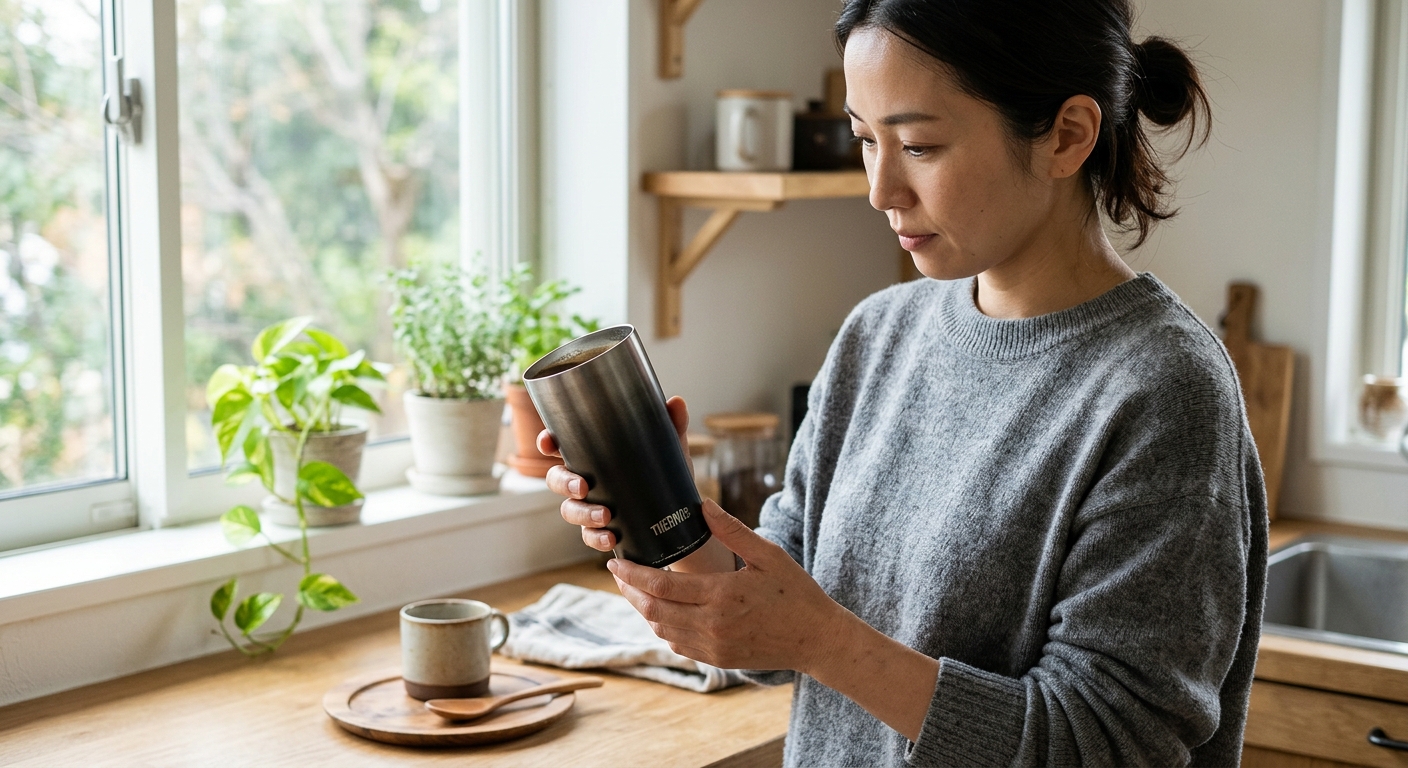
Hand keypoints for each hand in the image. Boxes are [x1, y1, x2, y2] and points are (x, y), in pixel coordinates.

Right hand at [539, 396, 692, 552]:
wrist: (680, 515)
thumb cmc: (664, 475)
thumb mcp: (669, 450)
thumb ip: (671, 426)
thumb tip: (676, 402)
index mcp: (593, 455)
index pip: (561, 445)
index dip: (547, 442)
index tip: (548, 442)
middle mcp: (585, 480)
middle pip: (556, 480)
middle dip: (564, 483)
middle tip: (582, 487)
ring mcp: (590, 506)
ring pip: (570, 510)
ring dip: (583, 514)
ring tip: (605, 516)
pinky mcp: (601, 530)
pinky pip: (589, 536)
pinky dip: (597, 538)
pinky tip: (611, 538)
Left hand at [607, 498, 851, 672]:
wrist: (817, 639)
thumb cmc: (796, 593)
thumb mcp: (768, 555)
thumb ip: (732, 531)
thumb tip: (703, 504)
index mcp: (721, 596)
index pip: (660, 586)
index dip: (632, 574)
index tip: (615, 561)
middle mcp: (712, 625)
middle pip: (652, 611)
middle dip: (629, 591)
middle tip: (618, 573)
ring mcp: (713, 647)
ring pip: (661, 630)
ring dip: (643, 610)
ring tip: (635, 589)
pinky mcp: (718, 660)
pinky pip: (678, 645)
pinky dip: (663, 628)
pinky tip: (663, 612)